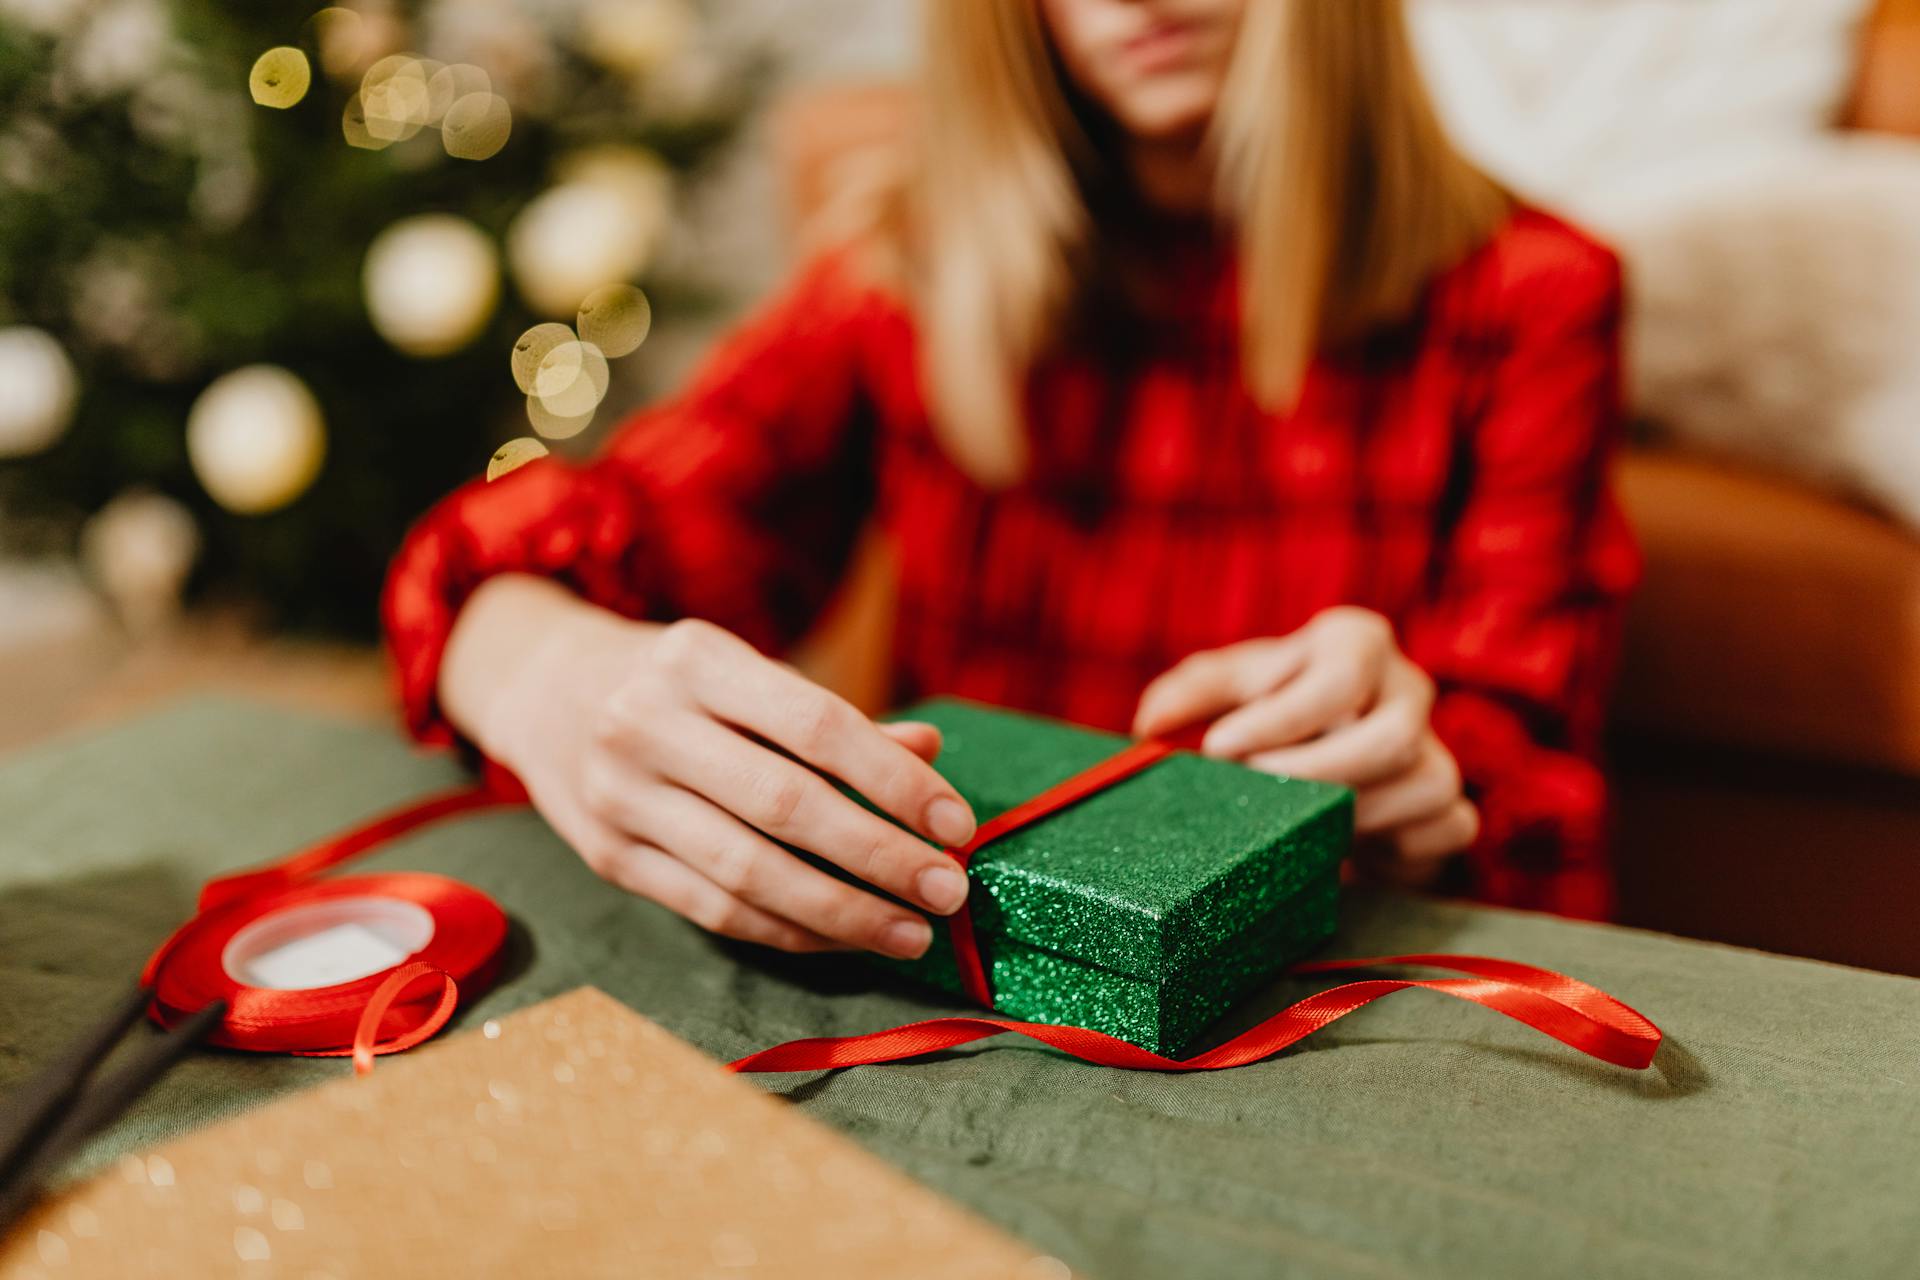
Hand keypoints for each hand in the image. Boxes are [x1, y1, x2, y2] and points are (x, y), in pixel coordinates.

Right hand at [444, 577, 976, 957]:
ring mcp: (619, 797)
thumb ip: (837, 720)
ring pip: (748, 873)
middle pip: (785, 806)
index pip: (816, 726)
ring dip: (842, 912)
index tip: (956, 824)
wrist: (541, 690)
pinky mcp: (608, 857)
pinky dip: (788, 932)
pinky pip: (713, 909)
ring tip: (911, 931)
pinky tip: (844, 939)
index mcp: (697, 660)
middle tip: (949, 890)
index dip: (894, 781)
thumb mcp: (747, 672)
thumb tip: (930, 756)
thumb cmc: (676, 682)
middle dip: (880, 856)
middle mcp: (647, 724)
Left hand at [1132, 607, 1477, 884]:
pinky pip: (1446, 828)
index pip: (1338, 678)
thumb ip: (1192, 692)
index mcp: (1358, 644)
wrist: (1327, 761)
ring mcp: (1439, 748)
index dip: (1278, 720)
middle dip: (1317, 774)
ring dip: (1351, 817)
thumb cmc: (1273, 708)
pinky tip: (1344, 849)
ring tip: (1293, 825)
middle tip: (1255, 791)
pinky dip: (1394, 848)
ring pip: (1424, 786)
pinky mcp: (1453, 809)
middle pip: (1391, 738)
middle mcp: (1410, 689)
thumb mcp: (1232, 687)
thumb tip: (1149, 725)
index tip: (1218, 748)